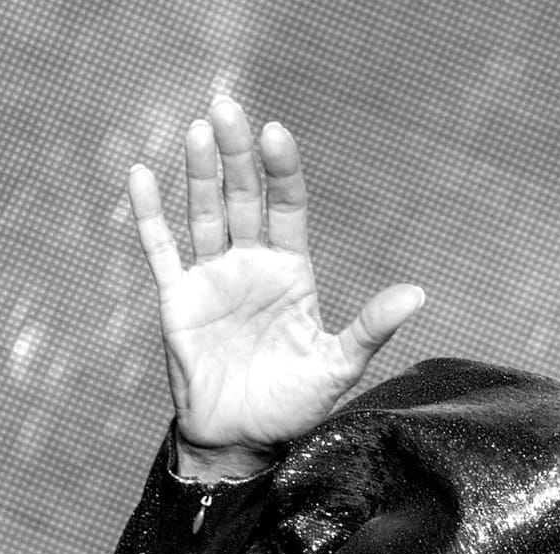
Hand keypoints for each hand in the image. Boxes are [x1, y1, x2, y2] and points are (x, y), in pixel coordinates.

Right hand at [128, 96, 425, 477]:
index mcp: (291, 272)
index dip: (281, 171)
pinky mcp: (178, 299)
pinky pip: (160, 249)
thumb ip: (371, 327)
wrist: (243, 439)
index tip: (276, 133)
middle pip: (242, 198)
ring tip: (199, 130)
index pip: (288, 208)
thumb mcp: (340, 366)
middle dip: (236, 155)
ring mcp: (212, 278)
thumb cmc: (295, 403)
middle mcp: (251, 265)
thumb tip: (418, 294)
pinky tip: (141, 173)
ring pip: (204, 213)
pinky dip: (148, 213)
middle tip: (228, 107)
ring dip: (199, 173)